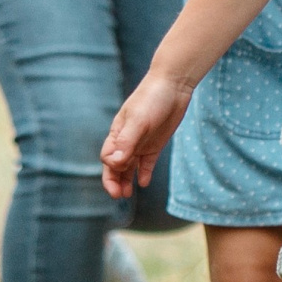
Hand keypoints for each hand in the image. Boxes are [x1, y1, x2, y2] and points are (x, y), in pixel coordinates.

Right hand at [101, 72, 193, 197]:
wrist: (173, 85)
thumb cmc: (152, 99)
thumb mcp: (139, 120)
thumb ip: (127, 141)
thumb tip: (115, 162)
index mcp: (117, 133)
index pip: (107, 157)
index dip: (111, 168)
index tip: (121, 167)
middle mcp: (126, 140)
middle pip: (115, 165)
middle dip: (114, 181)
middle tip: (118, 195)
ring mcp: (141, 143)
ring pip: (129, 167)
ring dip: (126, 180)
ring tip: (127, 194)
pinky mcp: (155, 145)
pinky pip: (146, 163)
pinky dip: (143, 173)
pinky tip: (144, 182)